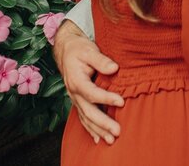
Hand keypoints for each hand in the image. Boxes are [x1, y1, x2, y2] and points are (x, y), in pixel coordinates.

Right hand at [52, 20, 123, 143]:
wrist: (66, 50)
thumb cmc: (79, 49)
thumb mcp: (89, 50)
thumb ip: (101, 60)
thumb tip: (114, 68)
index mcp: (76, 80)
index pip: (92, 93)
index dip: (106, 98)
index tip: (121, 102)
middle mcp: (74, 93)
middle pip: (88, 111)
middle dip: (103, 123)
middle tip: (117, 131)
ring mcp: (75, 99)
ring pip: (86, 118)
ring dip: (98, 130)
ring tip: (111, 140)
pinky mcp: (78, 101)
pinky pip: (83, 118)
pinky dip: (91, 129)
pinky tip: (99, 139)